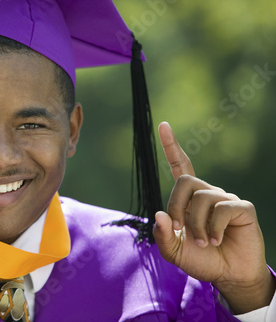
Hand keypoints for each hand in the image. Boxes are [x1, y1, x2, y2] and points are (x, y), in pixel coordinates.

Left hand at [153, 122, 274, 313]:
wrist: (228, 276)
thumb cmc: (201, 259)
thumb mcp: (173, 250)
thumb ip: (162, 235)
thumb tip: (158, 214)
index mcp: (189, 199)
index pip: (180, 166)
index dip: (171, 147)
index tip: (163, 125)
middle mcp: (207, 193)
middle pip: (185, 181)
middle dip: (177, 206)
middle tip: (180, 230)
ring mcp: (226, 199)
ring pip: (202, 197)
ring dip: (197, 225)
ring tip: (204, 242)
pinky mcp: (242, 208)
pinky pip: (222, 208)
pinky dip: (214, 228)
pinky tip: (217, 240)